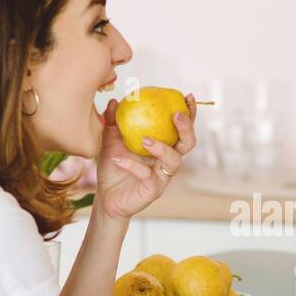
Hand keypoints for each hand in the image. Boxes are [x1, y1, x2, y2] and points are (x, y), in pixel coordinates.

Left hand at [94, 93, 195, 220]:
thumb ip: (113, 121)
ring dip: (162, 148)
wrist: (105, 198)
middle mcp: (167, 160)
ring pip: (174, 161)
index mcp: (163, 145)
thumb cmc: (112, 168)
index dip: (189, 113)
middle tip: (176, 115)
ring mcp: (162, 176)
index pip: (181, 128)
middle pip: (188, 143)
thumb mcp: (110, 141)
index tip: (187, 97)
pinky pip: (147, 175)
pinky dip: (132, 165)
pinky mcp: (153, 190)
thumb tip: (115, 101)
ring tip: (145, 139)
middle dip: (187, 128)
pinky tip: (118, 159)